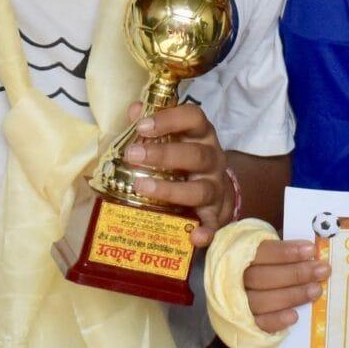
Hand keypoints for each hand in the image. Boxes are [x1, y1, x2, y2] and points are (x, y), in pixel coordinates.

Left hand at [109, 102, 229, 243]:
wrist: (215, 190)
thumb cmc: (185, 159)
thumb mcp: (173, 137)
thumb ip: (152, 125)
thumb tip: (134, 110)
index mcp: (201, 135)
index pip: (193, 118)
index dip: (169, 119)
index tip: (142, 125)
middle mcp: (212, 159)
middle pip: (196, 155)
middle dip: (164, 155)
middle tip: (132, 156)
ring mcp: (215, 187)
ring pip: (200, 190)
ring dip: (171, 190)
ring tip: (143, 188)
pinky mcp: (216, 214)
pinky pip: (214, 224)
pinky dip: (206, 231)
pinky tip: (194, 237)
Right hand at [241, 238, 326, 331]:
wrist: (236, 299)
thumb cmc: (260, 267)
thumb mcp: (264, 251)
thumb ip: (282, 249)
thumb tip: (311, 249)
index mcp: (237, 256)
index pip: (260, 252)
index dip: (285, 252)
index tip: (311, 250)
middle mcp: (233, 280)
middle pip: (262, 278)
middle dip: (296, 274)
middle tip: (323, 270)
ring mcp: (237, 304)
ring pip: (261, 301)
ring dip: (292, 295)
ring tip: (316, 290)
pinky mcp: (243, 325)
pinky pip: (258, 324)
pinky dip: (276, 320)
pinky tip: (294, 316)